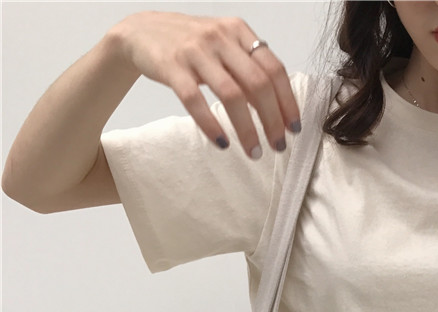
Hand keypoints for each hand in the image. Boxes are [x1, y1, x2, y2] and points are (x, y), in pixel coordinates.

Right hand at [108, 10, 300, 156]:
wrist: (141, 32)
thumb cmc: (192, 45)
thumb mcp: (225, 46)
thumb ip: (249, 69)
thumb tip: (278, 107)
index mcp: (239, 32)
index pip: (274, 69)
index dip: (288, 102)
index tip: (294, 128)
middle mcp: (220, 38)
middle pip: (258, 85)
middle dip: (273, 120)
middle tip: (278, 146)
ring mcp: (195, 51)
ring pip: (231, 95)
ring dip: (247, 129)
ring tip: (254, 151)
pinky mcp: (172, 66)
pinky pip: (195, 101)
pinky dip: (211, 125)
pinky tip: (222, 143)